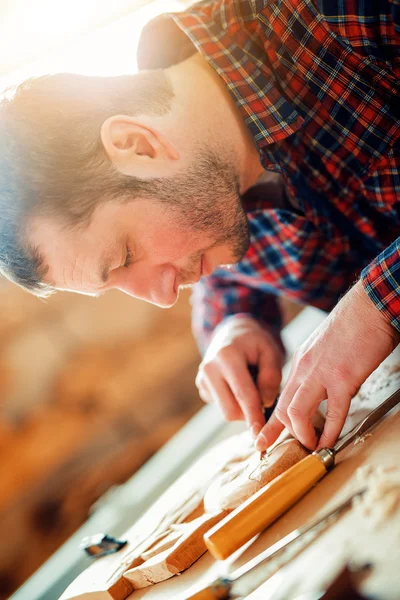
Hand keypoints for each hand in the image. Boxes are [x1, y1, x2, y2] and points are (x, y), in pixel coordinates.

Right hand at [195, 315, 283, 437]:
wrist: (233, 333)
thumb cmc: (255, 343)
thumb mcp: (270, 352)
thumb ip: (271, 376)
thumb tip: (266, 403)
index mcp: (226, 356)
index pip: (243, 394)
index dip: (254, 415)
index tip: (261, 433)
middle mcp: (209, 368)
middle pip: (231, 409)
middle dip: (250, 414)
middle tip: (267, 402)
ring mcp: (202, 379)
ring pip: (226, 412)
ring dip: (243, 409)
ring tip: (253, 388)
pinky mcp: (202, 388)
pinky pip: (222, 407)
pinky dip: (235, 403)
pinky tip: (239, 387)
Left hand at [256, 281, 398, 451]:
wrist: (370, 307)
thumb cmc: (354, 326)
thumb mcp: (325, 348)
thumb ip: (318, 368)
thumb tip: (322, 390)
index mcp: (301, 362)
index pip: (281, 397)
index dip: (272, 424)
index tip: (263, 441)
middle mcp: (305, 368)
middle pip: (283, 408)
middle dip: (286, 433)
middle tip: (298, 448)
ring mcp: (321, 373)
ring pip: (296, 412)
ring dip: (304, 435)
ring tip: (313, 447)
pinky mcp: (343, 377)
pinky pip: (333, 412)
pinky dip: (330, 432)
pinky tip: (331, 443)